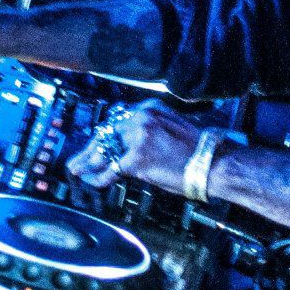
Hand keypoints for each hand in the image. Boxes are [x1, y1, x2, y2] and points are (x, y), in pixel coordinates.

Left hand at [66, 100, 201, 194]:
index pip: (116, 120)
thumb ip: (147, 129)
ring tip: (76, 170)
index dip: (101, 135)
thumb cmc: (196, 151)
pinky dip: (99, 177)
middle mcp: (141, 117)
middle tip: (76, 160)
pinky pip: (111, 168)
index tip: (92, 143)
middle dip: (89, 149)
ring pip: (105, 150)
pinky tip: (92, 181)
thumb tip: (124, 144)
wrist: (213, 162)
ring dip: (88, 162)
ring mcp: (138, 136)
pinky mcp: (137, 157)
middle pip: (106, 133)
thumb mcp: (170, 127)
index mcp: (149, 107)